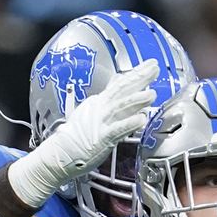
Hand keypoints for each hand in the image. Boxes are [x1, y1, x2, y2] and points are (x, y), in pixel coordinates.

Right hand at [9, 60, 158, 206]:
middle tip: (155, 68)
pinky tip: (141, 119)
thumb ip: (108, 96)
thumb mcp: (93, 109)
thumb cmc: (77, 134)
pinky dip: (129, 124)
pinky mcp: (101, 138)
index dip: (137, 73)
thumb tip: (119, 81)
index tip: (151, 64)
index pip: (121, 84)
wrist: (61, 152)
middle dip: (140, 78)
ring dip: (137, 100)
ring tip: (152, 94)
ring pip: (120, 107)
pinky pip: (117, 129)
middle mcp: (100, 108)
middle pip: (122, 90)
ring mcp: (100, 122)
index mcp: (100, 102)